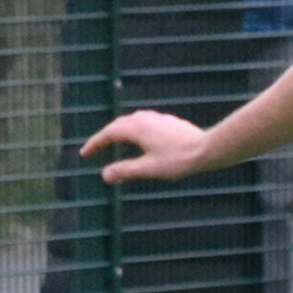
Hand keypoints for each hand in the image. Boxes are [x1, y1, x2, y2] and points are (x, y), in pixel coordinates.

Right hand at [82, 109, 209, 181]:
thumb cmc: (179, 160)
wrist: (208, 148)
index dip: (95, 144)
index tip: (85, 153)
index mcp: (137, 128)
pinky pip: (144, 121)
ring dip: (119, 129)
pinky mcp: (169, 121)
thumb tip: (105, 175)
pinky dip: (134, 128)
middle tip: (95, 148)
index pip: (109, 134)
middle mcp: (146, 119)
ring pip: (132, 120)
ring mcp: (158, 118)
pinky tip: (140, 136)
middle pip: (118, 124)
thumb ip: (126, 171)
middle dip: (105, 136)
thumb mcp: (149, 168)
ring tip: (114, 140)